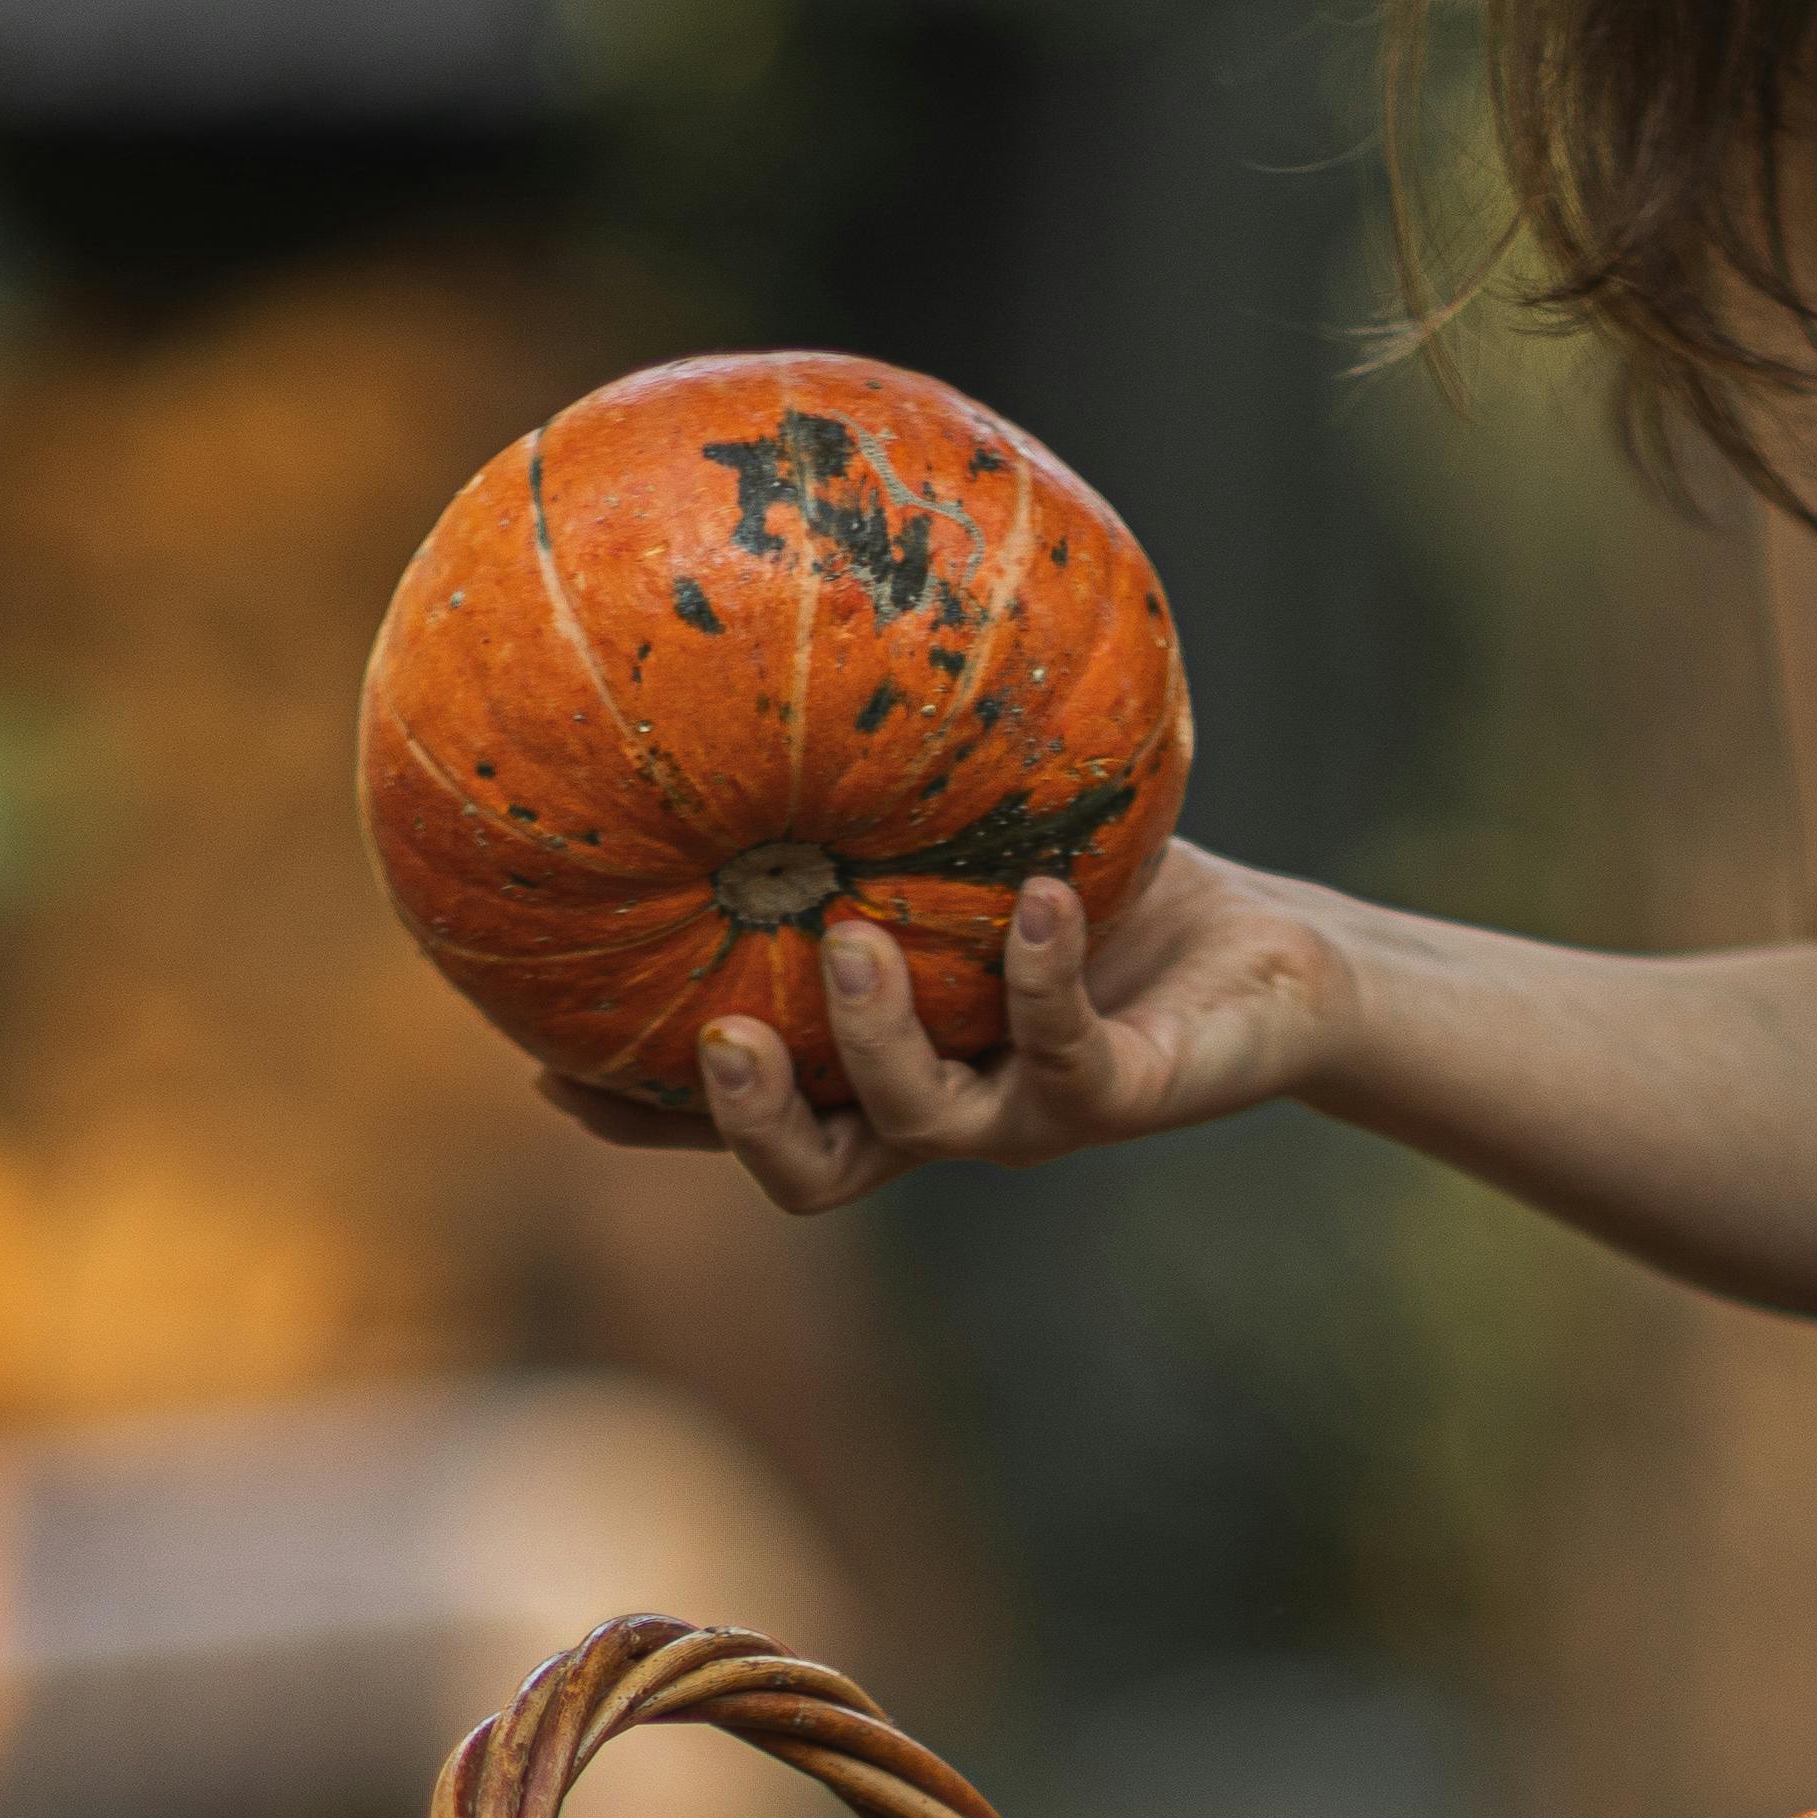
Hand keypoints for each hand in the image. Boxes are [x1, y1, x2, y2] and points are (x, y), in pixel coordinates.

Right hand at [538, 841, 1353, 1210]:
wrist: (1265, 963)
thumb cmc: (1103, 889)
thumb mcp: (966, 838)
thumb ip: (873, 802)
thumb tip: (772, 646)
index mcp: (875, 1068)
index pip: (739, 1113)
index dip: (648, 1115)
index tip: (551, 1071)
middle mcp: (936, 1110)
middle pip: (812, 1171)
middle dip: (746, 1123)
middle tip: (714, 1040)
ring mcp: (1022, 1112)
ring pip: (920, 1121)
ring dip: (875, 1043)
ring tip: (854, 946)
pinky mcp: (1118, 1094)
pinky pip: (1067, 1048)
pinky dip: (1045, 973)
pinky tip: (1041, 901)